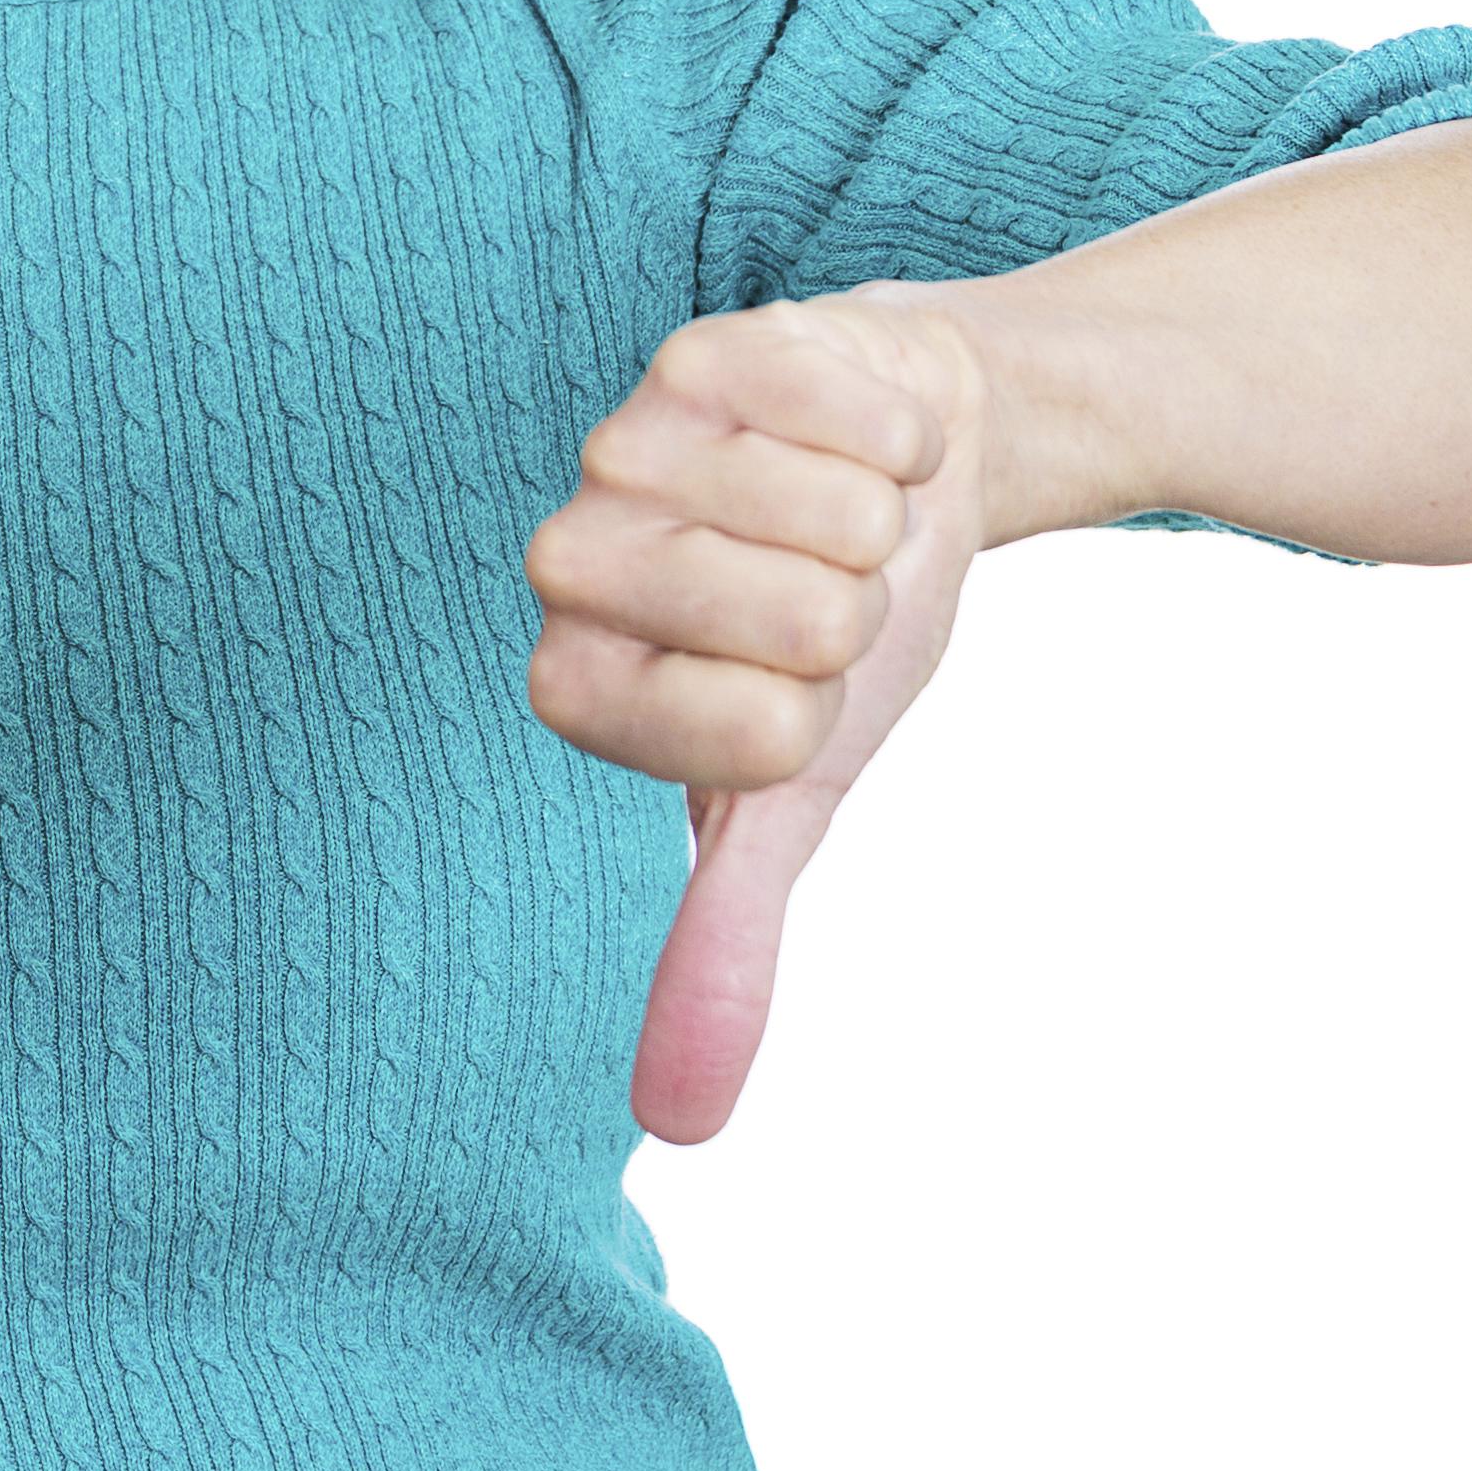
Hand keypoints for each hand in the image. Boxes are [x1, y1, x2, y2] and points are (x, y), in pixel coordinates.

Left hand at [526, 288, 989, 1143]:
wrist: (898, 462)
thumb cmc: (829, 635)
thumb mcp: (789, 792)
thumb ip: (723, 942)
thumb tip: (676, 1125)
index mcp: (575, 681)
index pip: (748, 739)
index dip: (816, 718)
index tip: (792, 688)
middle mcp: (571, 556)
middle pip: (799, 624)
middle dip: (856, 615)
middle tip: (822, 585)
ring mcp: (630, 438)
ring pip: (834, 517)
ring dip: (880, 520)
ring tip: (838, 507)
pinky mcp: (705, 345)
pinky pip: (861, 419)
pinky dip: (901, 438)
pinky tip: (854, 432)